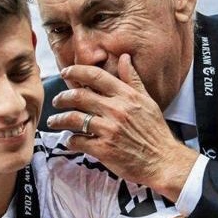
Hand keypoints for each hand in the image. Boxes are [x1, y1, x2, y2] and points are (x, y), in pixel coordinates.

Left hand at [47, 55, 197, 201]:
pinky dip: (70, 140)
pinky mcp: (104, 149)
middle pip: (79, 96)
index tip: (65, 72)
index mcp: (126, 96)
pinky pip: (78, 141)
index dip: (76, 71)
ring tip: (54, 121)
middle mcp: (116, 110)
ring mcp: (109, 130)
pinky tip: (69, 140)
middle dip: (62, 97)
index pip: (95, 76)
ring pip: (74, 119)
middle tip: (57, 100)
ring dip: (59, 119)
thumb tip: (124, 57)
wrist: (163, 160)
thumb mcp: (148, 101)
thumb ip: (132, 79)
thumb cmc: (155, 131)